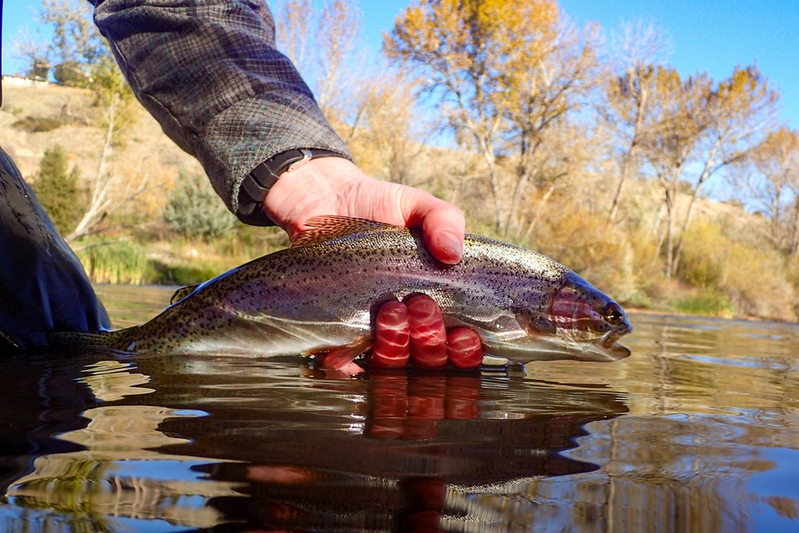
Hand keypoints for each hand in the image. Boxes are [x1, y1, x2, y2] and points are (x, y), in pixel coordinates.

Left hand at [264, 157, 481, 368]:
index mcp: (441, 302)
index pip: (463, 344)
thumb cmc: (380, 206)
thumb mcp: (418, 206)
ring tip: (390, 309)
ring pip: (394, 364)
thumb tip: (453, 252)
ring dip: (398, 346)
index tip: (462, 332)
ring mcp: (376, 332)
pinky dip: (349, 360)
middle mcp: (411, 324)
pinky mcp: (340, 333)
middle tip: (420, 303)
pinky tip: (351, 344)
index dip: (467, 349)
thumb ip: (445, 220)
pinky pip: (347, 362)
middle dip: (431, 338)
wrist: (328, 200)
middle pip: (432, 360)